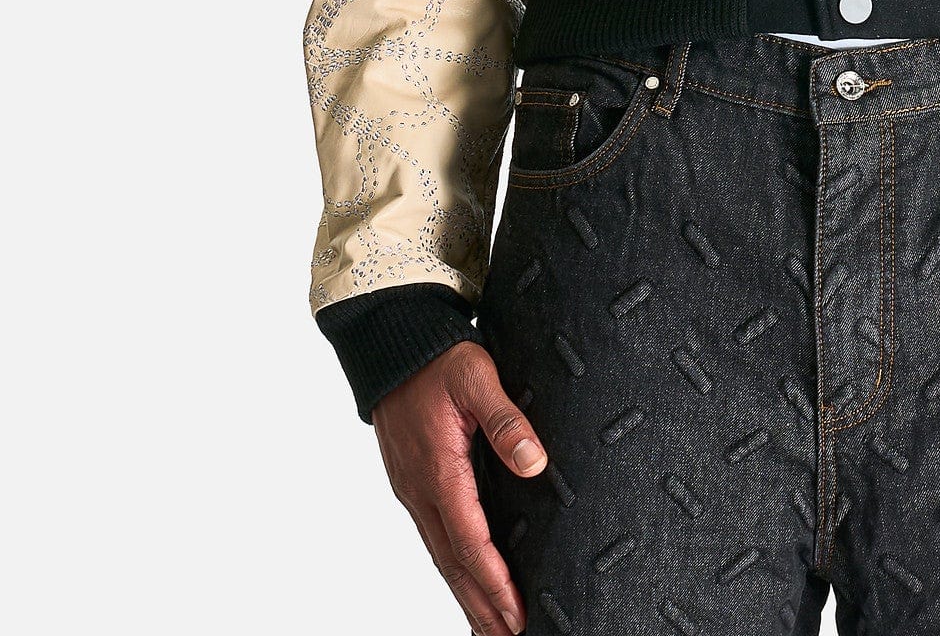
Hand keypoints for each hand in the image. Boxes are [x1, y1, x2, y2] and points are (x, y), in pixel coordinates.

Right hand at [372, 340, 548, 635]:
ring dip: (465, 594)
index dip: (495, 582)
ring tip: (488, 627)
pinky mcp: (411, 483)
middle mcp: (420, 490)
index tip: (516, 615)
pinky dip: (451, 568)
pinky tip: (464, 579)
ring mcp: (411, 490)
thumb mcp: (478, 378)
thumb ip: (507, 421)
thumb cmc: (438, 359)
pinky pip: (433, 537)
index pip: (470, 541)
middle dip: (481, 605)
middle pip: (453, 563)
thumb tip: (535, 463)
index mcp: (438, 471)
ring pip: (440, 555)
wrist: (392, 343)